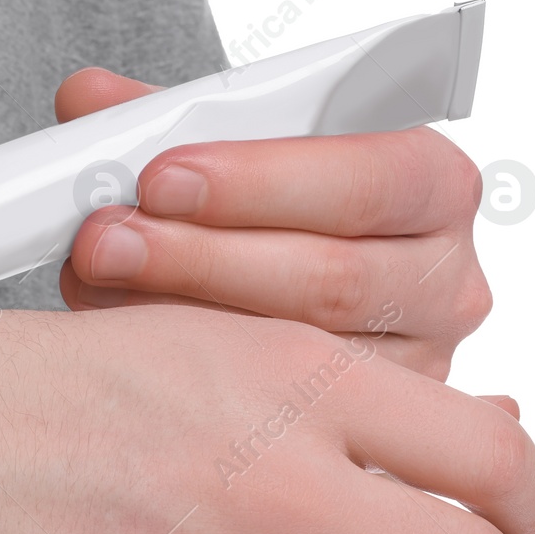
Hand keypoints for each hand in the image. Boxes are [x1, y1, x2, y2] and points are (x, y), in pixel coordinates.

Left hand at [53, 68, 491, 379]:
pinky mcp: (368, 433)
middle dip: (199, 256)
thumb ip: (168, 114)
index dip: (259, 180)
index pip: (370, 183)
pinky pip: (277, 414)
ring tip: (93, 280)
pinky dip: (185, 373)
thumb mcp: (226, 143)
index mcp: (434, 187)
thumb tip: (89, 100)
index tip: (160, 176)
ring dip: (179, 316)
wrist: (277, 269)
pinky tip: (119, 343)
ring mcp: (415, 370)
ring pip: (298, 356)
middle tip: (103, 237)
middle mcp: (445, 283)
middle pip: (329, 279)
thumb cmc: (260, 200)